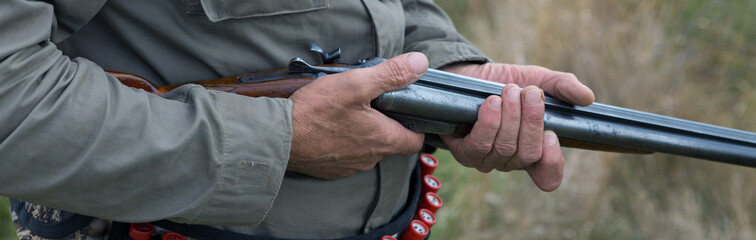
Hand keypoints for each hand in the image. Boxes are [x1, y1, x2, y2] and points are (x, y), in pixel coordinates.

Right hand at [287, 53, 427, 178]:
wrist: (278, 138)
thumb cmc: (316, 112)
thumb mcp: (356, 84)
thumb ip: (390, 74)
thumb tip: (419, 64)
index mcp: (383, 140)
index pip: (415, 142)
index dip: (416, 127)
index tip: (408, 111)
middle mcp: (369, 159)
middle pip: (390, 143)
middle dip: (386, 125)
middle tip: (374, 103)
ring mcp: (349, 166)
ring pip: (366, 149)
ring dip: (362, 133)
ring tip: (348, 111)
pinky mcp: (329, 169)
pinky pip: (344, 156)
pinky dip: (342, 142)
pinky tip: (329, 126)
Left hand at [440, 63, 594, 190]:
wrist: (469, 74)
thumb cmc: (506, 82)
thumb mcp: (538, 79)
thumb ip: (562, 87)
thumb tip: (587, 97)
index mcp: (533, 150)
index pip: (547, 177)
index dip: (552, 164)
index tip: (552, 136)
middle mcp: (510, 160)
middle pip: (528, 155)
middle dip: (531, 122)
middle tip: (530, 93)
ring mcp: (487, 159)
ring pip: (505, 148)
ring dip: (510, 117)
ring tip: (509, 91)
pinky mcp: (464, 152)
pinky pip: (479, 146)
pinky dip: (489, 123)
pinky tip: (492, 103)